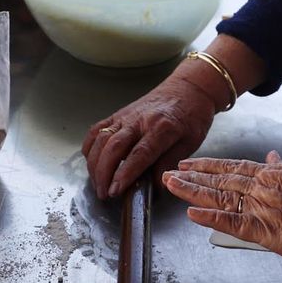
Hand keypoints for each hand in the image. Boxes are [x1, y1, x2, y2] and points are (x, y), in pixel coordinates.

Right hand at [83, 76, 218, 198]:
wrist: (187, 88)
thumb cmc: (191, 116)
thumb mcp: (191, 143)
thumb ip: (170, 163)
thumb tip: (156, 186)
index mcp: (162, 128)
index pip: (140, 154)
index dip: (125, 173)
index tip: (115, 190)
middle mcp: (140, 120)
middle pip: (114, 147)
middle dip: (104, 173)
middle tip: (103, 194)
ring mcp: (126, 116)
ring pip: (101, 139)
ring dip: (95, 164)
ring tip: (97, 184)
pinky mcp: (118, 114)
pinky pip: (97, 130)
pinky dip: (90, 147)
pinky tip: (91, 162)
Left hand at [162, 151, 281, 260]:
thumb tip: (271, 157)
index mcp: (270, 174)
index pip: (231, 168)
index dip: (207, 166)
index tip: (188, 164)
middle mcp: (259, 187)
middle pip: (218, 181)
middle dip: (191, 177)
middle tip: (167, 174)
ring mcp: (259, 207)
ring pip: (218, 197)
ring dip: (192, 192)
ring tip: (171, 186)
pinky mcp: (263, 229)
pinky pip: (231, 222)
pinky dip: (210, 218)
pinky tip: (192, 214)